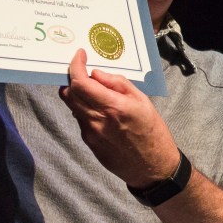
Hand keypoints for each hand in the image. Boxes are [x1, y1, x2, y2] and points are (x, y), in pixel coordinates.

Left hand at [58, 48, 179, 188]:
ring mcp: (91, 134)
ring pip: (72, 107)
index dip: (75, 65)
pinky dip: (84, 110)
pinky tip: (100, 112)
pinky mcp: (90, 144)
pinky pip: (80, 121)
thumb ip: (117, 83)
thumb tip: (95, 73)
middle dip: (73, 78)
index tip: (79, 55)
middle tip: (84, 72)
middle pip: (69, 94)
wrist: (153, 167)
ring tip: (95, 92)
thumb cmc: (152, 131)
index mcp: (112, 106)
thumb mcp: (141, 100)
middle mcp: (97, 120)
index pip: (80, 82)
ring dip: (78, 94)